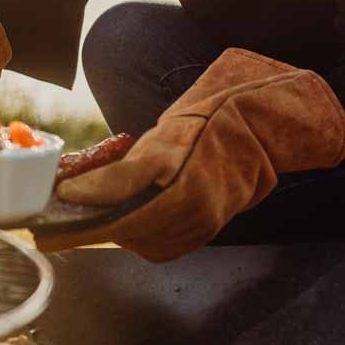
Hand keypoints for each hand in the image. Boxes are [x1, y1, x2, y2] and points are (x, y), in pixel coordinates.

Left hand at [35, 48, 344, 261]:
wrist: (283, 117)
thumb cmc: (230, 100)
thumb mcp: (183, 113)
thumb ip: (148, 149)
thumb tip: (104, 173)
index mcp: (183, 150)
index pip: (125, 182)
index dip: (92, 193)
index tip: (63, 197)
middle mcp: (194, 186)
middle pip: (133, 224)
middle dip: (94, 228)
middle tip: (61, 227)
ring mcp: (209, 207)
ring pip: (152, 240)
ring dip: (119, 237)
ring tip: (89, 228)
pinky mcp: (218, 218)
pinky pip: (175, 244)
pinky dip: (147, 242)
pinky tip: (129, 231)